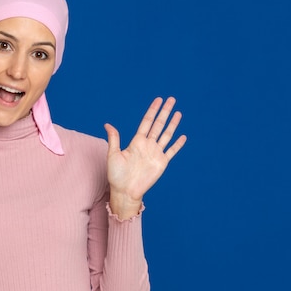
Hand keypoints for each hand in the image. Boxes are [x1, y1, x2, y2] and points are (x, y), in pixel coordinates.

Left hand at [105, 97, 186, 215]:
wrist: (125, 191)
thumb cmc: (116, 174)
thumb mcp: (113, 154)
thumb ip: (114, 139)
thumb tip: (107, 124)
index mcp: (136, 141)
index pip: (147, 121)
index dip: (153, 110)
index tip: (158, 100)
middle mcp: (147, 145)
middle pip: (159, 124)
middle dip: (165, 111)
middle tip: (171, 99)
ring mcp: (155, 153)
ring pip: (167, 135)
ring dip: (173, 124)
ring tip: (178, 112)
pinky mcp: (162, 163)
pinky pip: (172, 151)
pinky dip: (178, 144)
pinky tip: (183, 136)